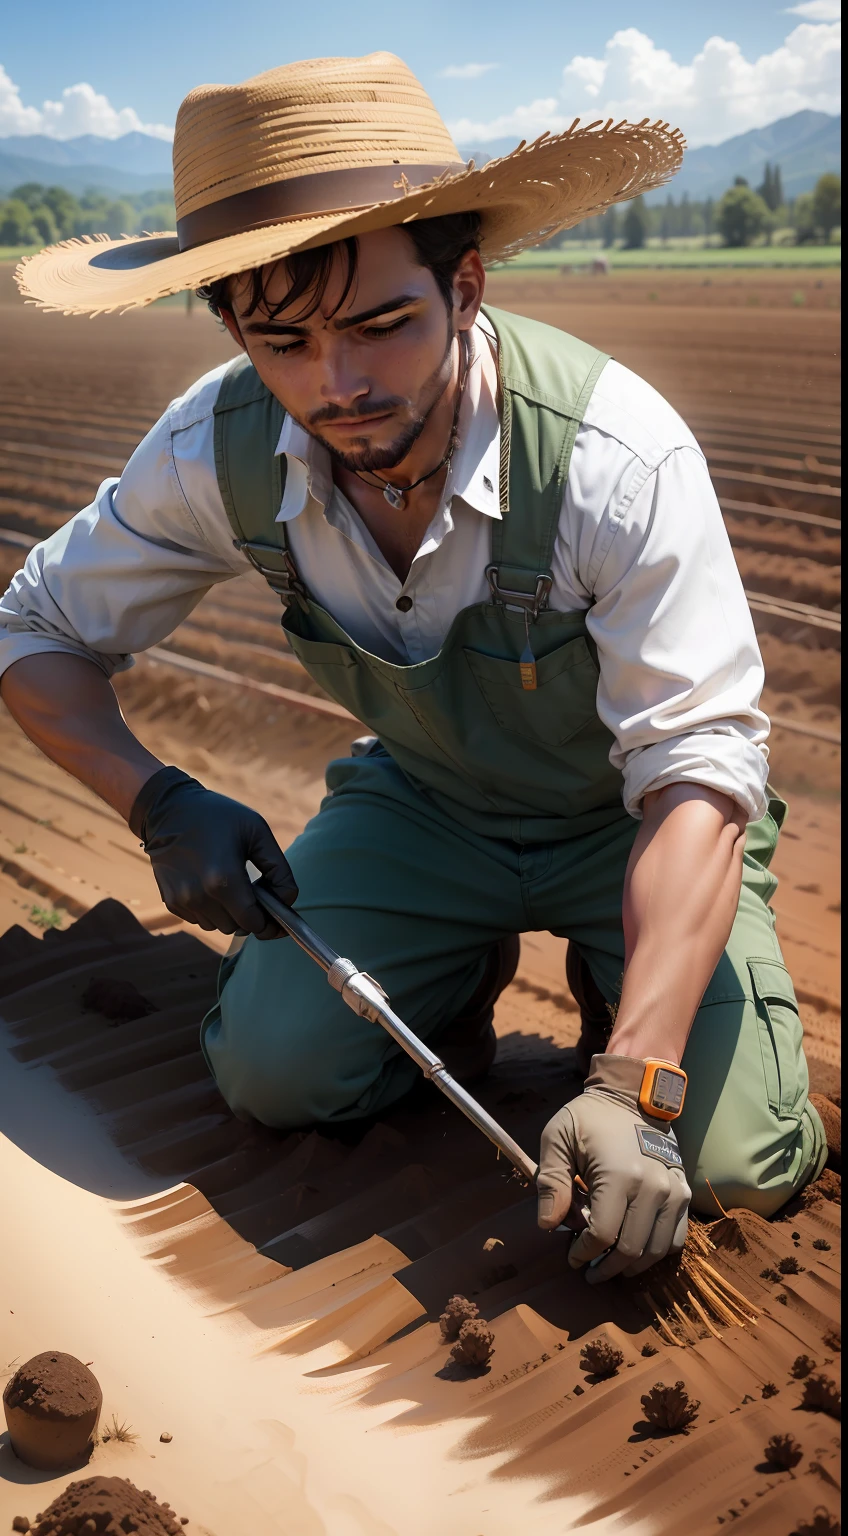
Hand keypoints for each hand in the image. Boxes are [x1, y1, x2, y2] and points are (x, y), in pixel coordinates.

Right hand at [130, 766, 297, 938]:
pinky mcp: (171, 901)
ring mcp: (182, 901)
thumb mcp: (257, 831)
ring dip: (229, 914)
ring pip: (217, 926)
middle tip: (254, 894)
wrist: (168, 809)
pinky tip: (211, 885)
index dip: (268, 924)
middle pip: (236, 927)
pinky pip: (199, 919)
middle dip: (249, 916)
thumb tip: (287, 899)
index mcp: (224, 879)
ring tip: (230, 886)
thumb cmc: (218, 816)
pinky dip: (210, 910)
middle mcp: (200, 896)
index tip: (276, 918)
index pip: (252, 922)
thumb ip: (279, 869)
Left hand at [536, 1054, 690, 1282]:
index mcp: (619, 1175)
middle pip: (631, 1249)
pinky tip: (637, 1251)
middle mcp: (652, 1187)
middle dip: (606, 1267)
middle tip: (589, 1270)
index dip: (584, 1253)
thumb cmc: (590, 1118)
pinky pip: (677, 1237)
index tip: (571, 1257)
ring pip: (657, 1250)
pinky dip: (657, 1251)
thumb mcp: (558, 1139)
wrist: (632, 1095)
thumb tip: (548, 1227)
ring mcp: (673, 1190)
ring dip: (633, 1266)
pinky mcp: (683, 1190)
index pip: (603, 1235)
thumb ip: (550, 1182)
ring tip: (611, 1265)